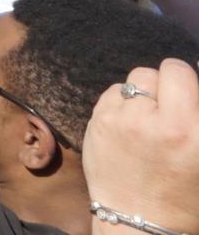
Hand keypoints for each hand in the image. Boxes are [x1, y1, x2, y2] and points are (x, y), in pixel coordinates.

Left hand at [83, 59, 198, 234]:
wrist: (141, 223)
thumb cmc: (184, 193)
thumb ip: (195, 113)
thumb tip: (192, 67)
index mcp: (192, 132)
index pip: (181, 71)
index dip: (184, 80)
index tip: (184, 95)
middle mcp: (156, 123)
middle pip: (157, 71)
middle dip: (165, 85)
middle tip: (167, 107)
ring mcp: (122, 122)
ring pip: (132, 80)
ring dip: (142, 94)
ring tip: (147, 118)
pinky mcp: (98, 125)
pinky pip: (112, 94)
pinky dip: (121, 104)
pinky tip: (128, 125)